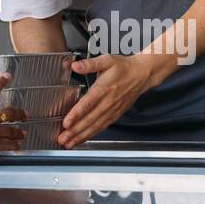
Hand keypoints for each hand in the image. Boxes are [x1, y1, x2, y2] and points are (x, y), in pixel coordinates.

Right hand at [0, 73, 26, 169]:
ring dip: (19, 132)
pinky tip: (17, 145)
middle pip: (9, 113)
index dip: (0, 82)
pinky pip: (9, 144)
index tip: (6, 76)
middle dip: (20, 114)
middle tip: (25, 114)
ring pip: (12, 130)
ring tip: (23, 133)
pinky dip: (15, 145)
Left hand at [58, 53, 172, 147]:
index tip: (66, 122)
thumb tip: (75, 65)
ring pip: (95, 126)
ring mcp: (112, 111)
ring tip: (69, 143)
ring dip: (81, 136)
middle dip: (75, 131)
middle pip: (89, 119)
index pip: (88, 103)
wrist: (141, 75)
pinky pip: (102, 127)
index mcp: (104, 88)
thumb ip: (90, 64)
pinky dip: (91, 135)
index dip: (76, 114)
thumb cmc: (124, 68)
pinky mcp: (115, 115)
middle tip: (63, 138)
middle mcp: (108, 102)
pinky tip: (82, 139)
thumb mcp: (106, 60)